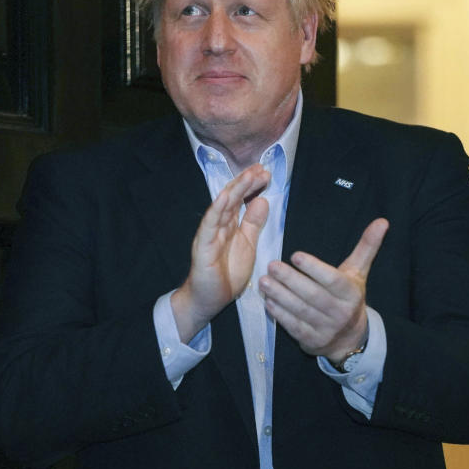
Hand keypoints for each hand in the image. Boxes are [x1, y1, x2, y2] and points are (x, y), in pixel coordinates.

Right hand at [171, 164, 270, 342]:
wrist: (209, 300)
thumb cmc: (226, 274)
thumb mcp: (247, 245)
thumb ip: (253, 224)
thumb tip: (262, 200)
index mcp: (230, 224)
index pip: (241, 199)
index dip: (252, 185)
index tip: (265, 173)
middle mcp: (218, 225)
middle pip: (232, 197)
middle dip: (246, 182)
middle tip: (261, 168)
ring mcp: (209, 233)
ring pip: (222, 206)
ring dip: (235, 190)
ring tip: (248, 175)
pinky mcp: (203, 246)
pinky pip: (209, 225)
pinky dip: (217, 209)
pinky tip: (225, 197)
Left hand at [259, 218, 388, 360]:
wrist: (350, 338)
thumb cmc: (349, 297)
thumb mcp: (358, 273)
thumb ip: (367, 246)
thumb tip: (382, 221)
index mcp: (351, 293)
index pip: (333, 280)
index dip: (314, 268)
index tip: (295, 255)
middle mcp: (340, 312)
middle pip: (313, 295)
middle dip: (291, 280)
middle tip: (271, 265)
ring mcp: (326, 329)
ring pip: (301, 311)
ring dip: (280, 296)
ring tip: (264, 281)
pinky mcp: (311, 341)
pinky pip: (294, 327)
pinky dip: (280, 315)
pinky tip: (268, 301)